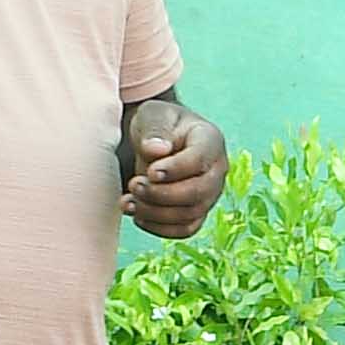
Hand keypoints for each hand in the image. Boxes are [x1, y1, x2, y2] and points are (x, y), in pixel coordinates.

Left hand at [122, 100, 227, 239]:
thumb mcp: (153, 115)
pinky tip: (138, 216)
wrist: (157, 140)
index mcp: (210, 140)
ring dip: (156, 213)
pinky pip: (185, 229)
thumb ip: (155, 130)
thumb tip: (156, 151)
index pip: (199, 160)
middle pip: (198, 192)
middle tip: (134, 185)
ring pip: (190, 214)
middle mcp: (217, 170)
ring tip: (127, 203)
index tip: (150, 171)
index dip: (175, 169)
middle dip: (162, 194)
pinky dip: (160, 228)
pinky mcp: (197, 212)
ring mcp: (209, 194)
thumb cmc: (157, 123)